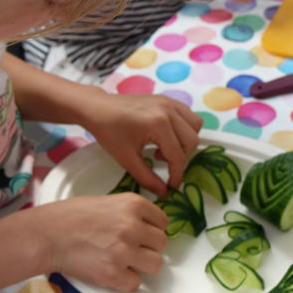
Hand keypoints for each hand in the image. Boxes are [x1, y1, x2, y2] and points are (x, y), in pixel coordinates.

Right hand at [39, 193, 167, 291]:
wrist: (48, 234)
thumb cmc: (70, 216)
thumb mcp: (106, 201)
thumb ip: (129, 213)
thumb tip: (145, 226)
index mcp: (132, 204)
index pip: (163, 221)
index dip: (152, 229)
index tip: (144, 234)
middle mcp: (132, 226)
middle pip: (161, 243)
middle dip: (148, 247)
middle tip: (131, 248)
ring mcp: (124, 251)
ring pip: (156, 264)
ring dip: (142, 265)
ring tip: (124, 261)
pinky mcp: (113, 274)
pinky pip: (135, 284)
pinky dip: (125, 281)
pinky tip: (113, 271)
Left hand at [79, 91, 202, 195]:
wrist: (97, 108)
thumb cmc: (109, 132)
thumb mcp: (127, 158)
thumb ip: (147, 178)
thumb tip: (164, 194)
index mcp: (159, 124)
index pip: (177, 156)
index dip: (176, 175)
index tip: (171, 186)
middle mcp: (169, 110)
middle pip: (191, 140)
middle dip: (181, 157)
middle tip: (160, 161)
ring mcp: (169, 102)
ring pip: (195, 125)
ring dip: (185, 141)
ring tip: (164, 147)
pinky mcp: (167, 99)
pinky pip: (187, 114)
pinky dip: (183, 128)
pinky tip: (164, 135)